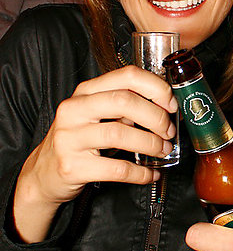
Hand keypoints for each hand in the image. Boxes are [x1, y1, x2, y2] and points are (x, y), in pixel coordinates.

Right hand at [14, 65, 177, 242]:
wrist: (44, 173)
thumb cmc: (78, 141)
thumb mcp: (95, 116)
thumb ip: (124, 107)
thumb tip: (164, 108)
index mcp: (85, 92)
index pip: (126, 76)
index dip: (155, 87)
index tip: (171, 103)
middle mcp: (74, 110)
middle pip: (124, 101)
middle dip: (156, 117)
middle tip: (168, 131)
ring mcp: (70, 138)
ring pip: (120, 133)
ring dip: (150, 144)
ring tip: (162, 150)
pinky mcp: (72, 166)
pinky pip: (116, 168)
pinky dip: (139, 172)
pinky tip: (149, 173)